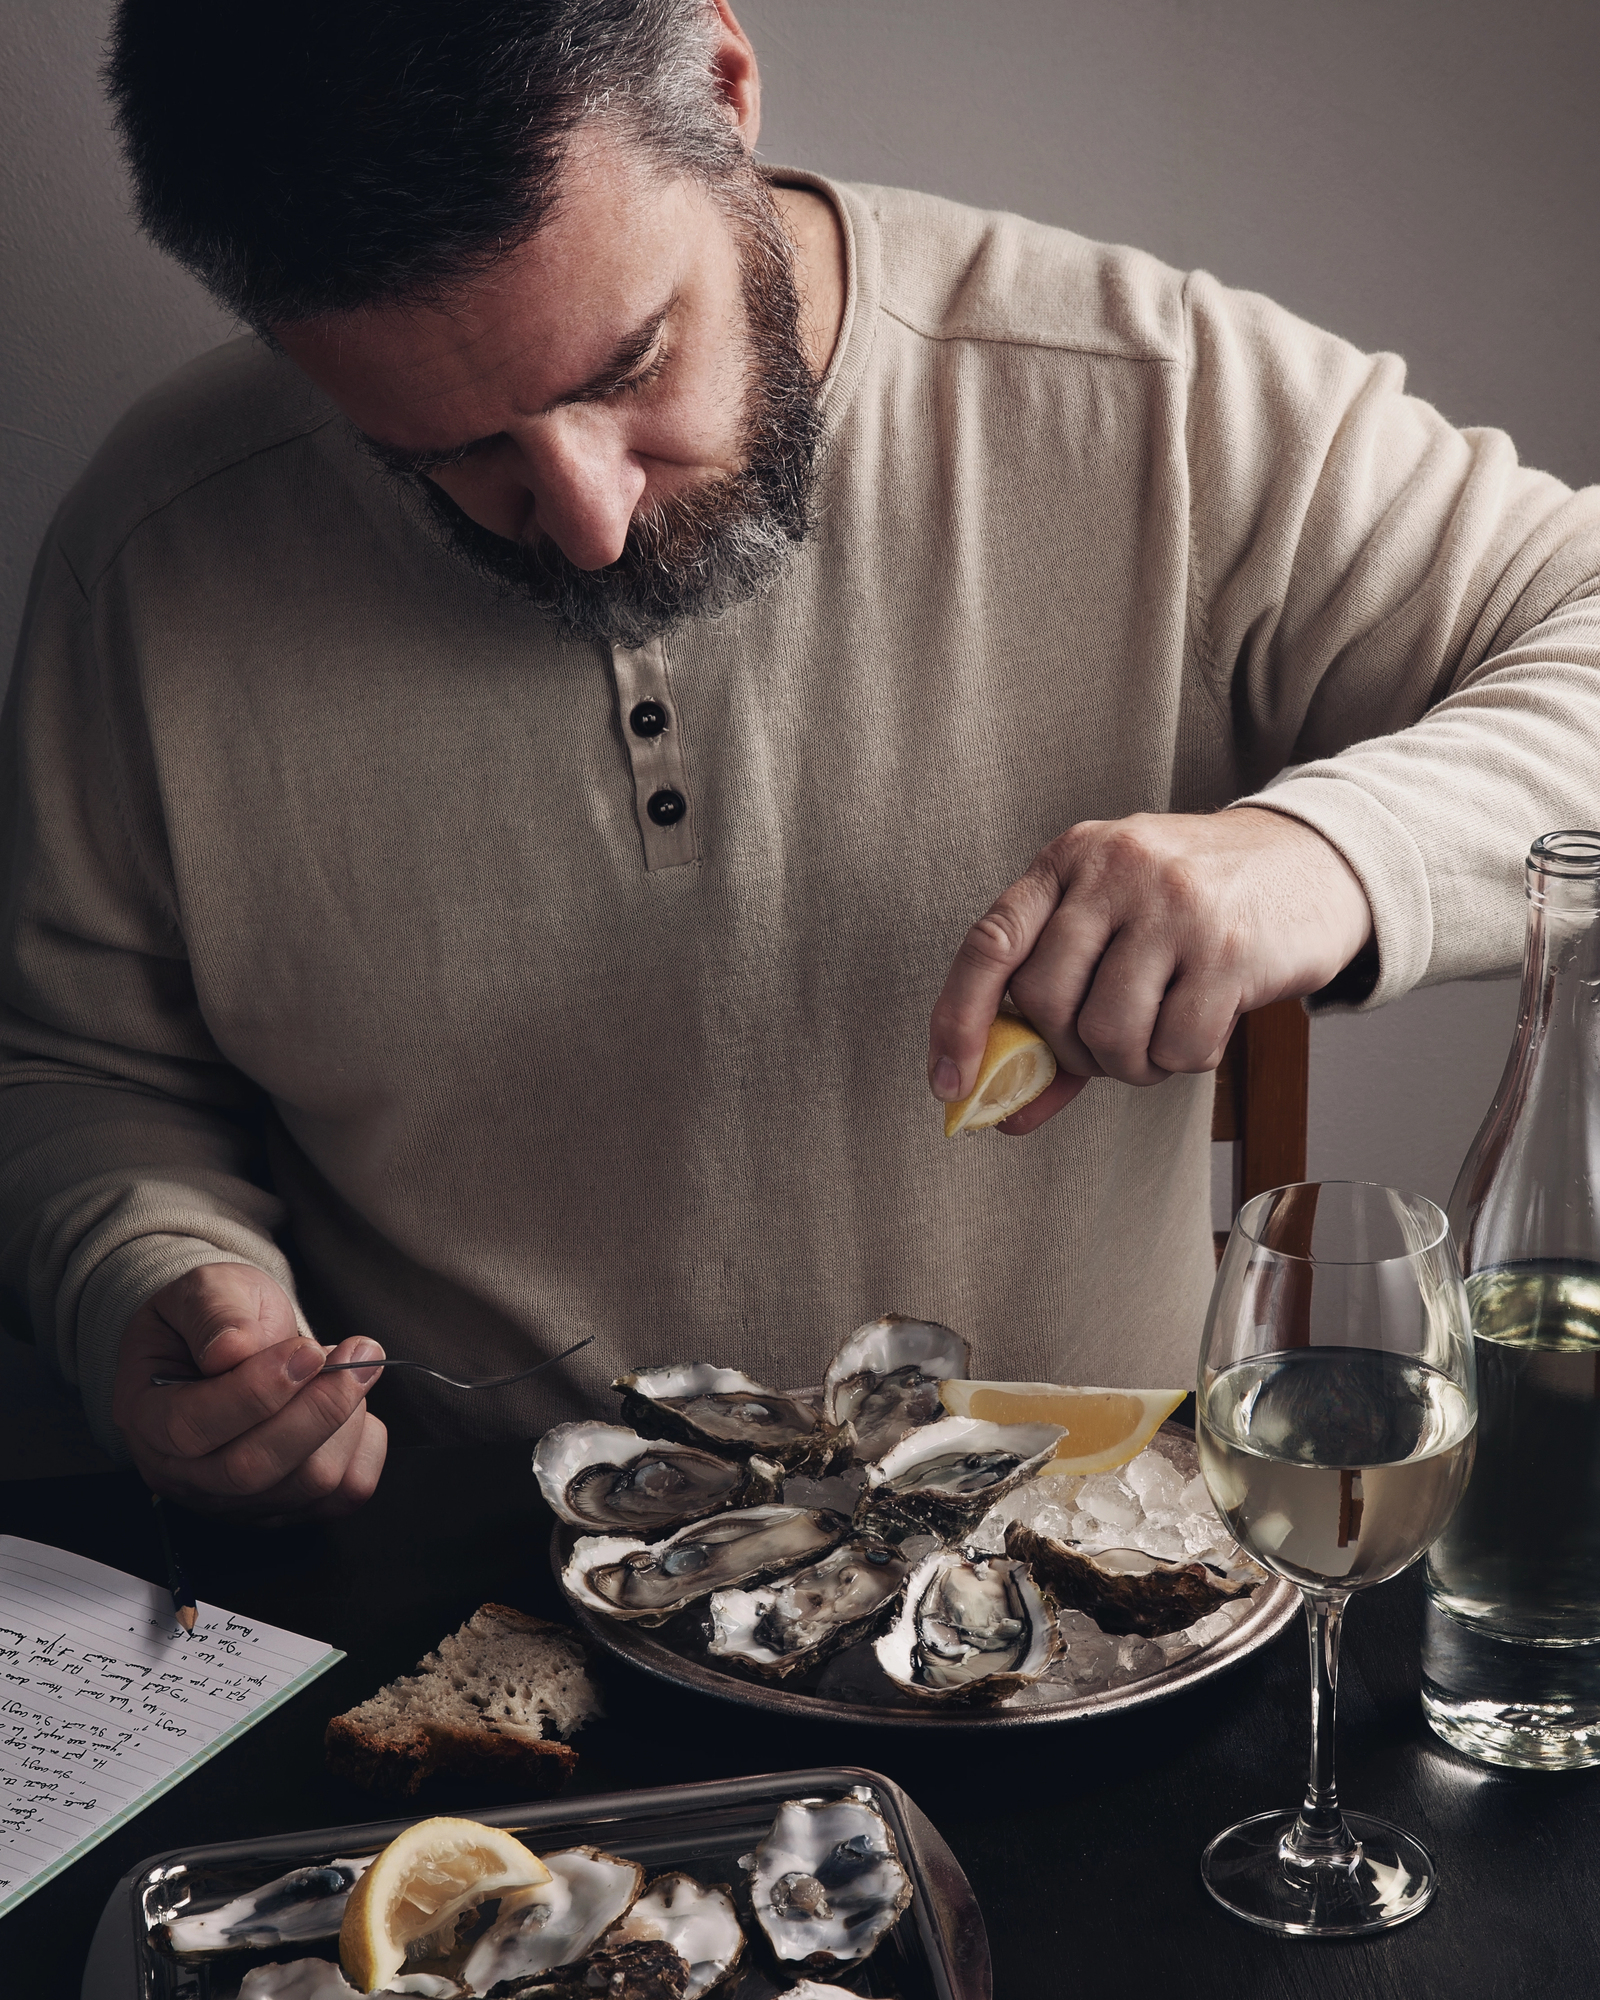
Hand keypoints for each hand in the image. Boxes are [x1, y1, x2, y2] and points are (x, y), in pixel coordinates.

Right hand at [110, 1263, 387, 1521]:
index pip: (192, 1428)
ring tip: (348, 1367)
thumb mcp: (205, 1290)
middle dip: (318, 1408)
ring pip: (307, 1483)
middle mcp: (185, 1473)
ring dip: (347, 1418)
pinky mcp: (288, 1506)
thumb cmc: (217, 1316)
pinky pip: (344, 1494)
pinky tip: (353, 1405)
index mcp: (146, 1416)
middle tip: (359, 1353)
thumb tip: (232, 1349)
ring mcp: (236, 1499)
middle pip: (253, 1468)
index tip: (307, 1350)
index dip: (255, 1392)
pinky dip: (365, 1445)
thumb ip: (214, 1312)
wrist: (238, 1340)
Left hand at [927, 807, 1372, 1134]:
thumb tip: (1001, 1108)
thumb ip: (1057, 1007)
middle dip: (1070, 1050)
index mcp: (1070, 859)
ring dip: (1129, 1064)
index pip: (989, 944)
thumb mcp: (1116, 925)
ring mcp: (1174, 905)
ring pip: (1107, 1033)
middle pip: (1046, 1002)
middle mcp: (1116, 871)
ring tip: (1158, 1037)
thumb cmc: (1194, 905)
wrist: (1312, 860)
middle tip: (1108, 1048)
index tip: (948, 1085)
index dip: (957, 1020)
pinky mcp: (1231, 947)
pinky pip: (1177, 1047)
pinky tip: (1203, 1026)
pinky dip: (1182, 1060)